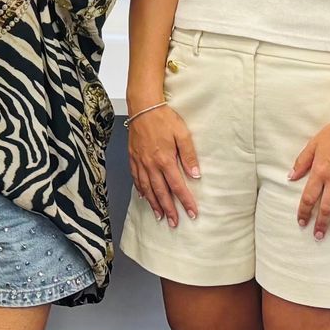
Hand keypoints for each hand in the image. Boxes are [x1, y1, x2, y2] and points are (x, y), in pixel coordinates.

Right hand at [125, 102, 200, 226]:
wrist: (143, 107)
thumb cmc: (164, 118)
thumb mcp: (182, 134)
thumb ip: (189, 155)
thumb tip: (196, 175)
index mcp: (165, 159)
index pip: (178, 186)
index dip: (186, 201)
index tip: (192, 213)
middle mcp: (151, 164)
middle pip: (161, 192)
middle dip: (169, 209)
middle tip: (174, 223)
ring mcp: (140, 162)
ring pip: (147, 189)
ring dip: (154, 204)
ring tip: (160, 216)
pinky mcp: (133, 158)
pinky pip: (137, 179)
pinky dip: (141, 190)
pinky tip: (144, 197)